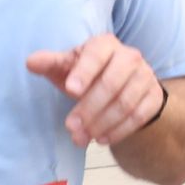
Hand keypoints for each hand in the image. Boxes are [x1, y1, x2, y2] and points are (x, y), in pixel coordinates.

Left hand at [27, 33, 165, 147]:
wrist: (122, 82)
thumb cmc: (87, 73)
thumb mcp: (67, 67)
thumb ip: (51, 64)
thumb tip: (31, 62)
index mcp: (105, 44)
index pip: (96, 55)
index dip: (84, 72)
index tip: (70, 90)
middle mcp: (130, 56)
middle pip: (111, 84)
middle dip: (89, 108)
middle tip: (70, 127)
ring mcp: (145, 76)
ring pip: (125, 102)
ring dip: (102, 124)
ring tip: (82, 138)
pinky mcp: (154, 96)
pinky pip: (139, 115)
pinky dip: (120, 130)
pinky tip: (102, 139)